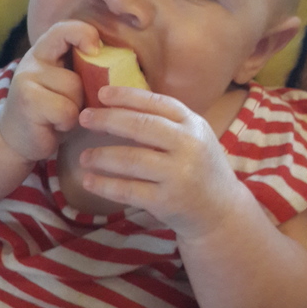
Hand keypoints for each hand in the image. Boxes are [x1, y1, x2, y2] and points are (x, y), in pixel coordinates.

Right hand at [0, 21, 99, 160]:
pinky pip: (67, 111)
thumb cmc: (52, 110)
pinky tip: (54, 125)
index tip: (96, 50)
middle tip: (72, 104)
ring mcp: (27, 79)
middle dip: (86, 91)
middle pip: (81, 69)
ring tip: (60, 116)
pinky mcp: (28, 102)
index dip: (84, 34)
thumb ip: (84, 71)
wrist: (17, 138)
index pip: (64, 29)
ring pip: (75, 90)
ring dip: (77, 110)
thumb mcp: (68, 85)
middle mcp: (33, 60)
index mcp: (45, 51)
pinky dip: (66, 123)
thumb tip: (125, 69)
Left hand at [78, 85, 239, 240]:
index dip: (127, 96)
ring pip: (130, 159)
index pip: (156, 103)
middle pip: (140, 126)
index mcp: (194, 124)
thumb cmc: (201, 169)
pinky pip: (128, 190)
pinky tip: (89, 181)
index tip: (102, 94)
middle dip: (107, 120)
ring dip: (101, 156)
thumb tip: (120, 105)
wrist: (222, 212)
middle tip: (84, 118)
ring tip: (84, 157)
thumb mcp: (194, 138)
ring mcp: (178, 174)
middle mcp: (188, 146)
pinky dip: (104, 185)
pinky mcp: (167, 202)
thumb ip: (167, 123)